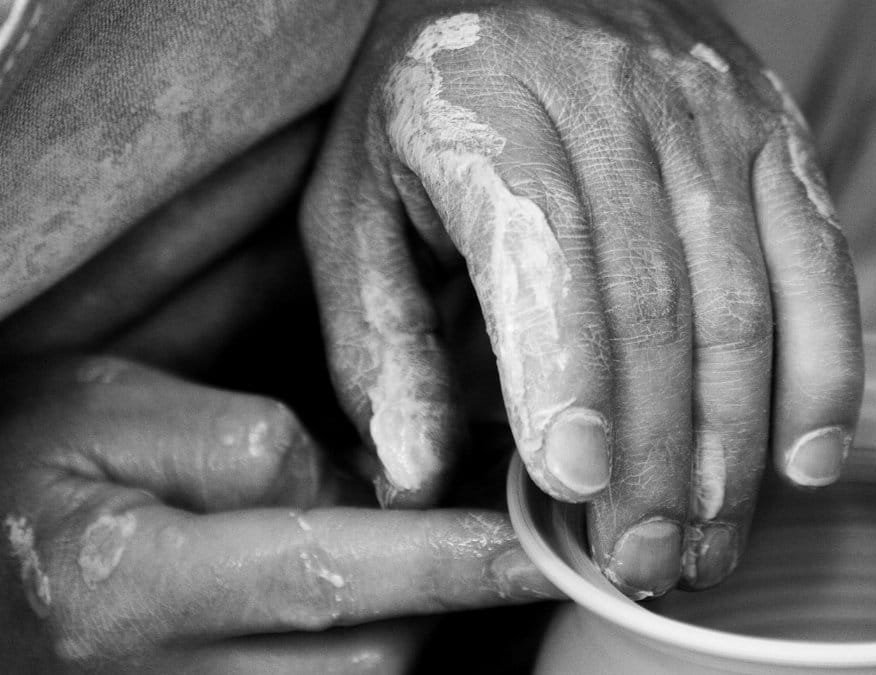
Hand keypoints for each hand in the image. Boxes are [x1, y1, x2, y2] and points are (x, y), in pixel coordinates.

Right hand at [0, 357, 557, 672]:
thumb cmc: (24, 461)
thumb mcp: (108, 408)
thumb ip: (242, 443)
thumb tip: (366, 488)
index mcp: (126, 588)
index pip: (327, 576)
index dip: (445, 561)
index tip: (536, 549)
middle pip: (368, 662)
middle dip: (431, 593)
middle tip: (450, 525)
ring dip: (404, 625)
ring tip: (401, 559)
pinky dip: (367, 650)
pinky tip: (380, 602)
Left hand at [301, 0, 862, 595]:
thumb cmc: (427, 99)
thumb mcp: (355, 196)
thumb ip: (378, 332)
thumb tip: (412, 474)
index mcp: (490, 104)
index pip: (546, 253)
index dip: (565, 377)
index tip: (574, 490)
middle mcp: (616, 100)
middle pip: (658, 303)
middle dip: (654, 455)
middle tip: (644, 563)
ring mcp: (712, 113)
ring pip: (744, 300)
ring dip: (735, 443)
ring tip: (710, 544)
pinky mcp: (776, 130)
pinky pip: (820, 262)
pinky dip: (826, 368)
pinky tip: (810, 461)